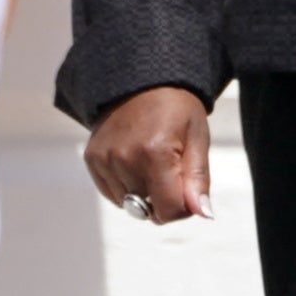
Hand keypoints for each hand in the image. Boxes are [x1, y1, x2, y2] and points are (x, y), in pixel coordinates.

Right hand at [85, 84, 212, 223]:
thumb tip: (203, 214)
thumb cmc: (177, 109)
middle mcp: (124, 158)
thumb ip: (198, 179)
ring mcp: (104, 160)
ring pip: (129, 204)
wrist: (141, 81)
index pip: (168, 211)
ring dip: (143, 192)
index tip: (189, 191)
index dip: (183, 209)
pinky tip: (134, 161)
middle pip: (148, 210)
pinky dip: (126, 186)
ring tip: (151, 160)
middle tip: (171, 167)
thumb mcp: (197, 138)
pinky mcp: (92, 159)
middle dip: (164, 198)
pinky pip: (113, 194)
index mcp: (155, 153)